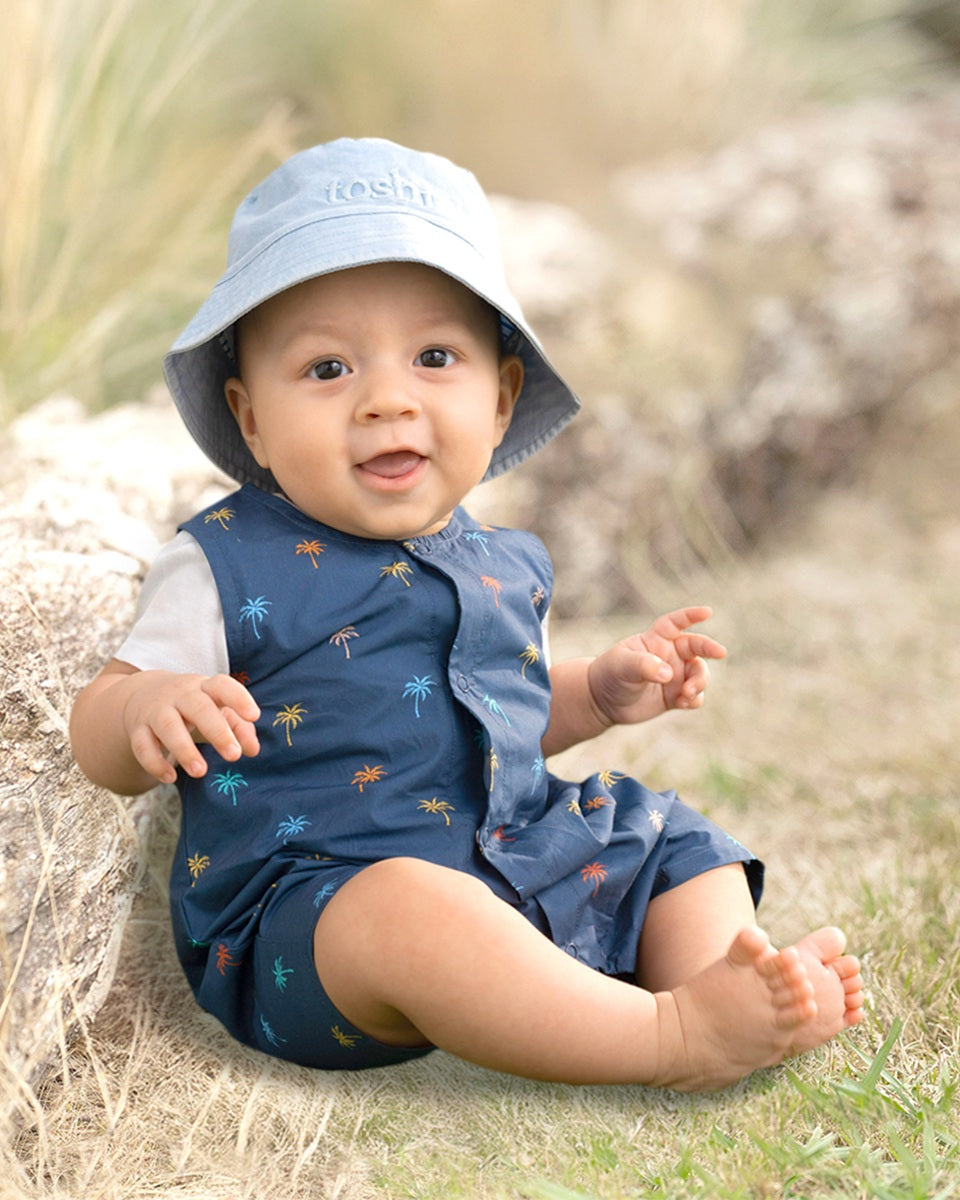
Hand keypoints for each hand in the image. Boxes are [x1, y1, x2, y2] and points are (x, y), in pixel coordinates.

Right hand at [120, 671, 260, 783]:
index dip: (239, 698)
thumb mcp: (217, 709)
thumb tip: (253, 750)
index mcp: (204, 687)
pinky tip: (170, 778)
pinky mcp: (138, 728)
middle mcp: (180, 695)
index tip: (254, 716)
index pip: (222, 685)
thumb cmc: (193, 706)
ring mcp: (157, 710)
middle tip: (234, 755)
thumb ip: (239, 727)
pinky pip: (143, 745)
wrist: (144, 695)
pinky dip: (155, 763)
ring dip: (184, 750)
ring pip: (168, 726)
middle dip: (217, 731)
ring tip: (200, 772)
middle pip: (198, 708)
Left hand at [587, 606, 726, 726]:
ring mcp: (675, 675)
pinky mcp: (675, 696)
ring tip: (686, 693)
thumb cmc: (610, 674)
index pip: (676, 622)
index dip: (691, 615)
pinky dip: (694, 699)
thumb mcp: (621, 666)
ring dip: (699, 682)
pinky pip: (695, 696)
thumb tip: (669, 674)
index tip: (708, 612)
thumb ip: (644, 665)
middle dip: (710, 648)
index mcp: (656, 639)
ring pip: (700, 674)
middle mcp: (670, 654)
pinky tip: (683, 703)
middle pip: (697, 647)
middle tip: (721, 652)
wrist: (603, 701)